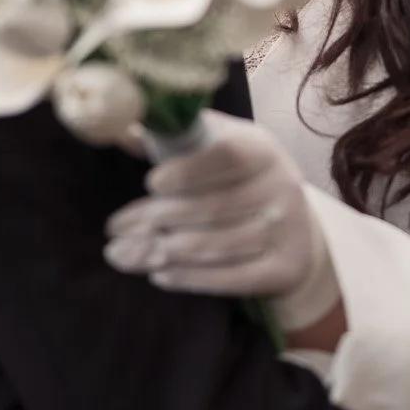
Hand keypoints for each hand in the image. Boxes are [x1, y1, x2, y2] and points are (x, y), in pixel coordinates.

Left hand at [103, 112, 341, 329]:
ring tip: (123, 255)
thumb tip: (122, 130)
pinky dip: (191, 278)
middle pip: (214, 206)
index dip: (189, 170)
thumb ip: (176, 139)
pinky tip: (159, 275)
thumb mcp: (219, 148)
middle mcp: (282, 187)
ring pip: (218, 245)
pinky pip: (232, 278)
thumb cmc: (240, 180)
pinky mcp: (285, 269)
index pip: (229, 156)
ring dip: (163, 252)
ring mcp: (289, 231)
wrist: (295, 229)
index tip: (150, 183)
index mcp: (263, 150)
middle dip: (155, 219)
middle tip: (114, 228)